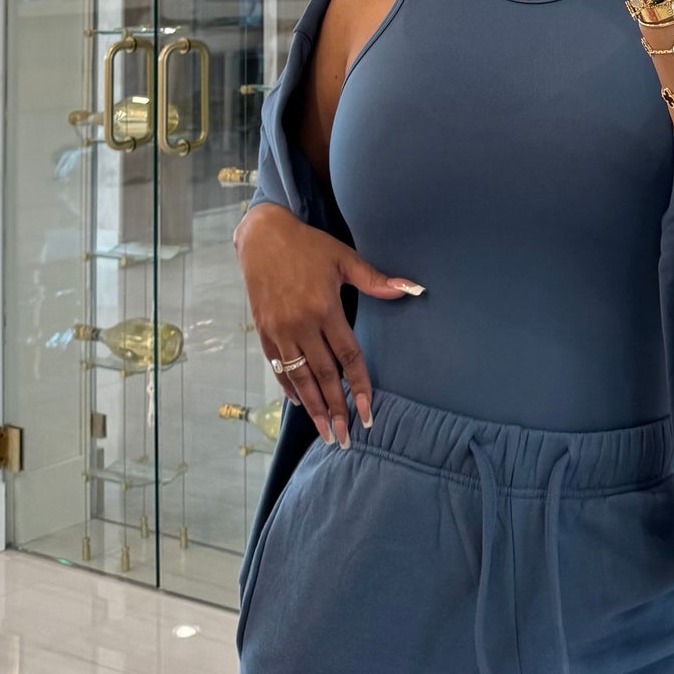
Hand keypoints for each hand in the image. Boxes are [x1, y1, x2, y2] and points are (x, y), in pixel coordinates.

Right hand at [233, 202, 424, 447]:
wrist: (261, 236)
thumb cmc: (308, 246)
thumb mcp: (344, 259)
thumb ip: (376, 280)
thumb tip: (411, 289)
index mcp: (325, 309)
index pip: (348, 358)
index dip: (360, 387)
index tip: (368, 412)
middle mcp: (301, 325)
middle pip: (323, 376)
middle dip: (336, 409)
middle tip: (345, 438)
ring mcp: (280, 331)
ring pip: (299, 377)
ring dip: (313, 407)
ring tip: (325, 433)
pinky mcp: (264, 331)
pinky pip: (277, 367)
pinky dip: (289, 387)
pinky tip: (300, 403)